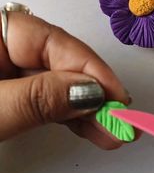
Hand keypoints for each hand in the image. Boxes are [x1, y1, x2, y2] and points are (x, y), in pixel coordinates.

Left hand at [0, 11, 131, 148]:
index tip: (116, 98)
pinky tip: (89, 126)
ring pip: (56, 84)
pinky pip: (44, 100)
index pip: (53, 41)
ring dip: (85, 109)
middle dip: (93, 93)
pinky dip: (66, 115)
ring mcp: (6, 73)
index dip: (90, 69)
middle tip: (122, 121)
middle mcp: (3, 49)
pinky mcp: (8, 96)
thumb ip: (36, 97)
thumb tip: (88, 92)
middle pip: (60, 63)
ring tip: (112, 131)